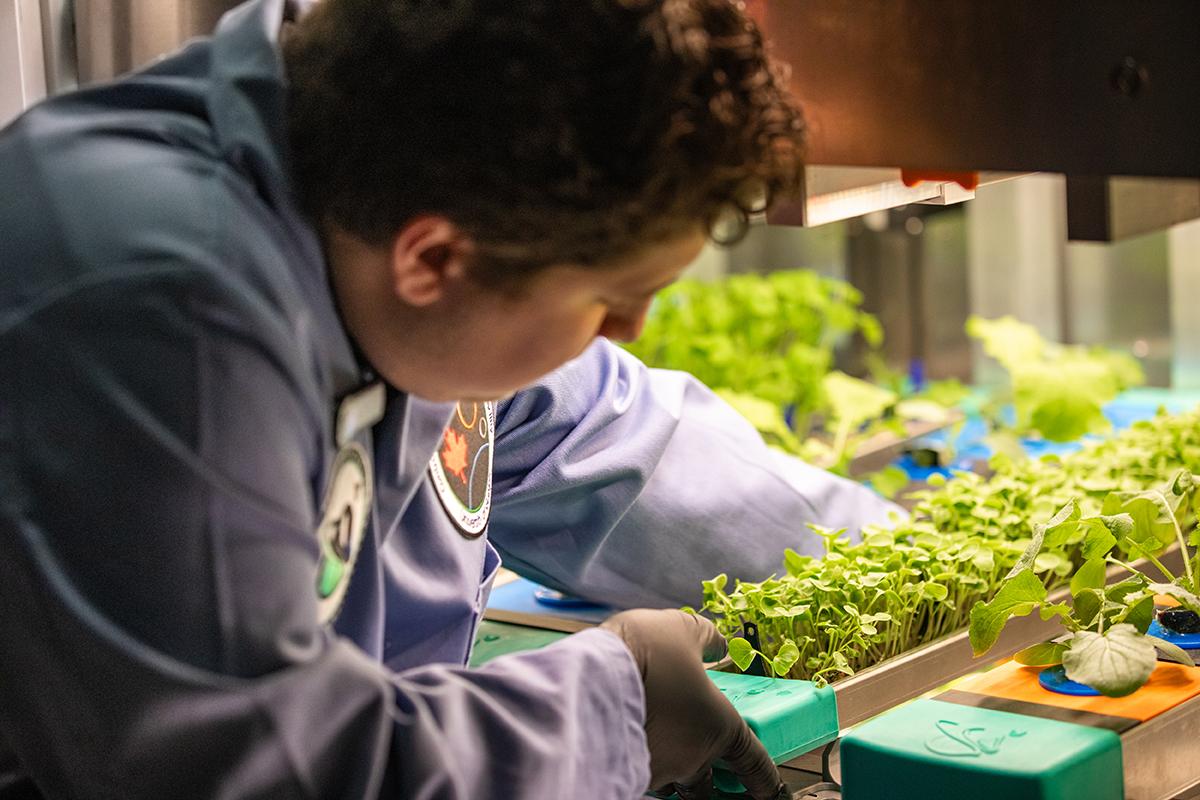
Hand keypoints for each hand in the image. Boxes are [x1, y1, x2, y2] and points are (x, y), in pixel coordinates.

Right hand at [600, 609, 787, 799]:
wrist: (593, 675)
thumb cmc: (645, 653)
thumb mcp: (682, 630)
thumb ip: (705, 638)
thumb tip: (718, 642)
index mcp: (719, 726)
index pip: (753, 763)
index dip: (765, 779)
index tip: (769, 790)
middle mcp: (693, 756)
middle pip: (706, 785)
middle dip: (704, 780)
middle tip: (699, 769)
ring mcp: (659, 769)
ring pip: (669, 781)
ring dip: (669, 768)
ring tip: (656, 745)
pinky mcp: (627, 771)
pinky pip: (641, 770)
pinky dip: (640, 757)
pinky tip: (627, 737)